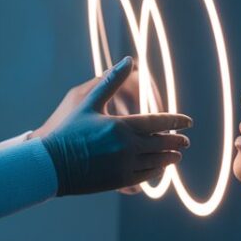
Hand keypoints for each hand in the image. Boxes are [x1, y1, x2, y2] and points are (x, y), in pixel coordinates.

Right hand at [37, 56, 193, 195]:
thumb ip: (111, 81)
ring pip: (158, 161)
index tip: (189, 122)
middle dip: (178, 141)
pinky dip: (157, 170)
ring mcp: (125, 166)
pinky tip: (160, 167)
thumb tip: (129, 60)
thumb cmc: (68, 130)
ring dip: (171, 157)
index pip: (159, 122)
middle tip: (186, 140)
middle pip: (163, 143)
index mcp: (121, 126)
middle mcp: (127, 147)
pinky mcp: (120, 181)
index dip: (176, 121)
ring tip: (177, 154)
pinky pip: (146, 175)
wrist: (51, 164)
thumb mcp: (88, 102)